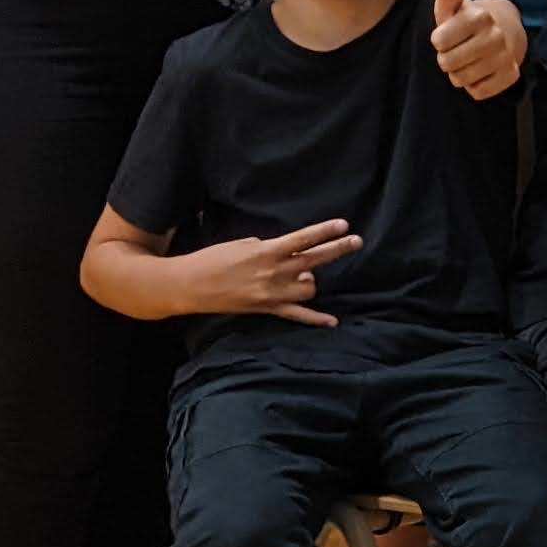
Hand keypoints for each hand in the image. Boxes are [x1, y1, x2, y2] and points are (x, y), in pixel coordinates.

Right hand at [179, 216, 356, 324]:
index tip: (344, 224)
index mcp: (267, 251)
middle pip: (314, 260)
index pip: (303, 239)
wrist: (190, 285)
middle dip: (338, 250)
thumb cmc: (213, 259)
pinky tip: (333, 321)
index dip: (325, 231)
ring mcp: (272, 293)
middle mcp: (274, 272)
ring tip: (303, 279)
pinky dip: (315, 319)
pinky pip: (297, 316)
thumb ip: (267, 248)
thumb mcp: (241, 244)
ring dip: (310, 282)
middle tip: (357, 241)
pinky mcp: (266, 309)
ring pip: (309, 289)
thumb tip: (285, 252)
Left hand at [431, 0, 525, 98]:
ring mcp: (505, 56)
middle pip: (448, 63)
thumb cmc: (466, 22)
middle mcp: (496, 35)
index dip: (438, 41)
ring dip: (458, 74)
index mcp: (480, 16)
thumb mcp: (453, 7)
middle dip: (446, 59)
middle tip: (456, 50)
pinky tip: (479, 72)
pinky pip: (478, 92)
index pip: (439, 41)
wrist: (503, 33)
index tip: (447, 34)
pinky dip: (473, 86)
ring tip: (467, 60)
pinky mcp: (511, 74)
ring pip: (461, 79)